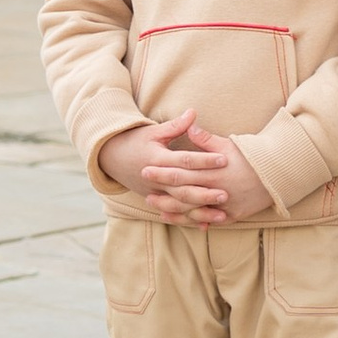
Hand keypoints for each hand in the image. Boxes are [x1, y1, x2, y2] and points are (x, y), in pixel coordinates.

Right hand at [98, 110, 269, 223]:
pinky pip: (174, 213)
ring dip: (200, 211)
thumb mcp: (154, 131)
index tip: (224, 159)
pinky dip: (189, 220)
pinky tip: (206, 225)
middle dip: (204, 192)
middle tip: (226, 193)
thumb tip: (194, 112)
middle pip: (183, 188)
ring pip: (180, 206)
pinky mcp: (155, 200)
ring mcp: (155, 192)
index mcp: (158, 158)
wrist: (111, 158)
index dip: (204, 160)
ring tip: (222, 215)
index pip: (185, 160)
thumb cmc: (136, 141)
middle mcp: (156, 178)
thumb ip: (176, 125)